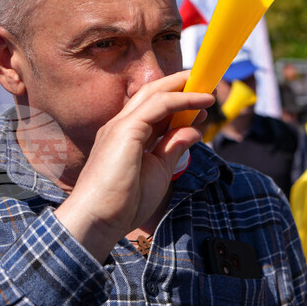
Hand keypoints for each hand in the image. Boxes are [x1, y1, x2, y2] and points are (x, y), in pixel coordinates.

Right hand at [55, 70, 213, 260]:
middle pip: (152, 94)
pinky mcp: (125, 130)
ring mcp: (120, 126)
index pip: (153, 110)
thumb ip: (173, 147)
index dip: (178, 103)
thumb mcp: (159, 170)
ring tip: (207, 88)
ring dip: (183, 88)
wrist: (99, 220)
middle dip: (179, 86)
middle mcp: (120, 126)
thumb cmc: (124, 203)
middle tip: (205, 85)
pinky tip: (201, 101)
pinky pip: (159, 105)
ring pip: (155, 94)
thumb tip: (192, 130)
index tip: (201, 105)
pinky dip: (182, 99)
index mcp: (125, 136)